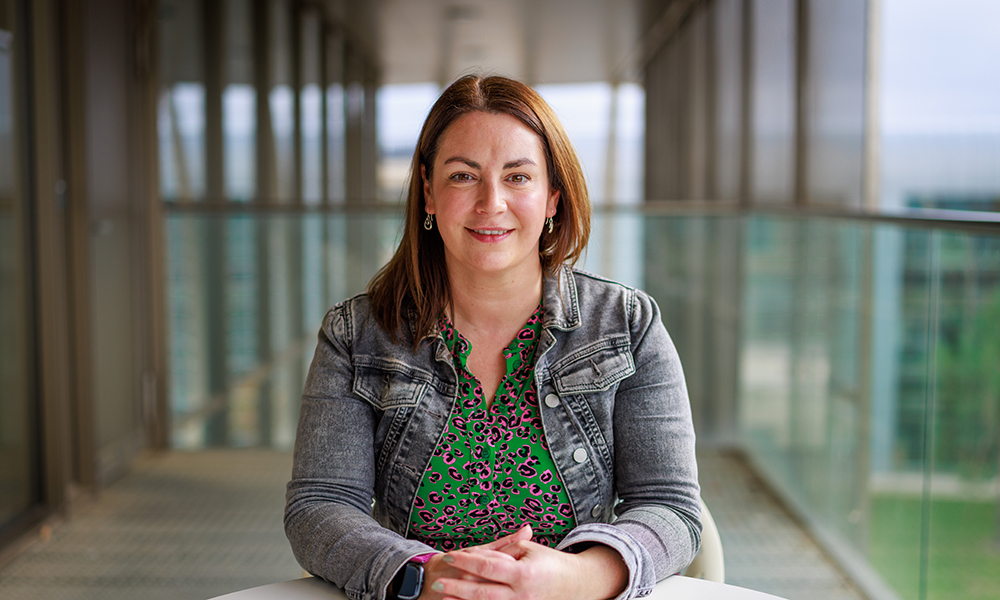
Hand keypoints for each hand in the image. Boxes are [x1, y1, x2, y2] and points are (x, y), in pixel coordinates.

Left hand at [428, 525, 627, 599]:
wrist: (575, 585)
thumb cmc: (551, 564)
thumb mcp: (530, 550)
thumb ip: (506, 549)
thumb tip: (480, 551)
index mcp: (523, 574)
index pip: (487, 567)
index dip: (466, 561)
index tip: (450, 556)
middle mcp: (521, 595)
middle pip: (481, 592)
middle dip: (457, 587)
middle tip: (437, 581)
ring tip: (443, 596)